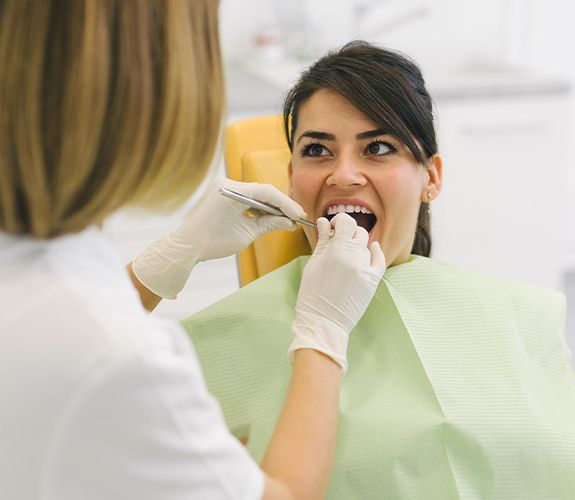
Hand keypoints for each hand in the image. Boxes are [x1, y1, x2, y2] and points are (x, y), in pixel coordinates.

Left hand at [132, 178, 305, 298]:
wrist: (186, 246)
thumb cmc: (212, 242)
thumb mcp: (246, 234)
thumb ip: (270, 224)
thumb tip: (289, 223)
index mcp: (231, 191)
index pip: (266, 192)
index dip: (286, 204)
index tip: (299, 215)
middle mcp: (226, 183)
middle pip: (262, 191)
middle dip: (279, 205)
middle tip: (296, 218)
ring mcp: (222, 187)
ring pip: (254, 194)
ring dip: (269, 207)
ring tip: (285, 220)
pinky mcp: (221, 193)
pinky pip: (245, 197)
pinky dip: (257, 207)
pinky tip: (268, 218)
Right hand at [289, 213, 385, 372]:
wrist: (323, 322)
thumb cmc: (312, 294)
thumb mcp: (313, 264)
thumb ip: (322, 241)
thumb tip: (324, 222)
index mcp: (336, 250)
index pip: (346, 222)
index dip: (339, 221)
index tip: (332, 228)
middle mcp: (354, 257)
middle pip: (357, 231)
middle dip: (347, 232)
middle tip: (337, 240)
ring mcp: (365, 269)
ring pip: (365, 245)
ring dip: (356, 245)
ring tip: (345, 255)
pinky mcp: (373, 281)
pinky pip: (379, 260)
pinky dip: (376, 251)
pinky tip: (372, 248)